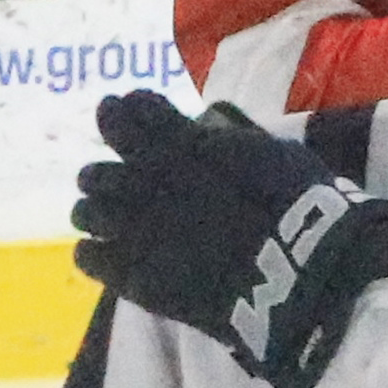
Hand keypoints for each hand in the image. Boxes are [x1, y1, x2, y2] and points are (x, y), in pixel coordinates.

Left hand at [71, 88, 387, 387]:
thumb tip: (210, 129)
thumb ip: (232, 139)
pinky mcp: (134, 276)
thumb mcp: (274, 152)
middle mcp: (148, 181)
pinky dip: (97, 253)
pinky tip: (115, 256)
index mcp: (183, 144)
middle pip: (95, 170)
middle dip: (108, 173)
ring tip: (116, 223)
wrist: (301, 275)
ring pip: (85, 213)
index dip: (125, 111)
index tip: (130, 115)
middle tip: (123, 182)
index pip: (128, 112)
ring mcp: (136, 230)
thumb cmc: (303, 208)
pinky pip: (87, 256)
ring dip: (99, 214)